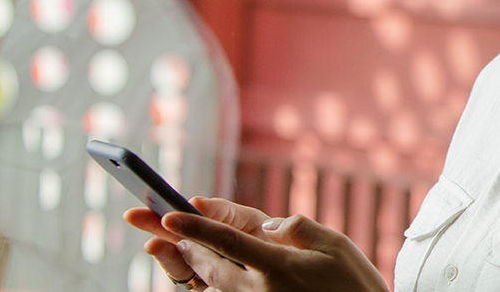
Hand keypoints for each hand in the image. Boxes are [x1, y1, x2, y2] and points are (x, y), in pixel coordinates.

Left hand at [126, 198, 387, 291]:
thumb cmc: (353, 283)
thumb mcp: (336, 245)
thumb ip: (297, 228)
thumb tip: (264, 224)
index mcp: (278, 267)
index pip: (229, 241)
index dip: (196, 227)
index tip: (169, 214)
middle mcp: (259, 290)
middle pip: (208, 262)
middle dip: (177, 241)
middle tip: (146, 221)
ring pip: (208, 283)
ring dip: (185, 262)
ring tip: (161, 244)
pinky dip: (204, 283)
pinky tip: (195, 271)